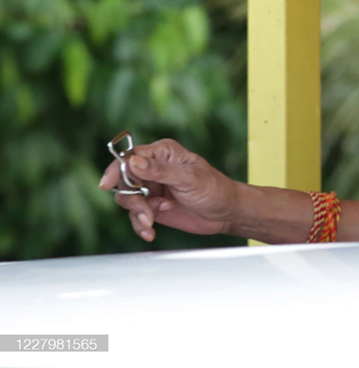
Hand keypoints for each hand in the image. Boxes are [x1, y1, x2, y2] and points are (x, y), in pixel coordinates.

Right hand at [99, 138, 240, 241]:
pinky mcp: (153, 206)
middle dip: (132, 199)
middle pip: (124, 181)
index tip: (106, 184)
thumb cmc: (214, 189)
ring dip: (138, 213)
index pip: (130, 157)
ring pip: (127, 199)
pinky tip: (150, 232)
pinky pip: (135, 215)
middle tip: (148, 212)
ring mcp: (152, 187)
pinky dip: (140, 225)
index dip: (116, 169)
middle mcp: (154, 168)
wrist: (226, 212)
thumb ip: (160, 171)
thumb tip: (133, 162)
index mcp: (163, 153)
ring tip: (154, 221)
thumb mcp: (189, 178)